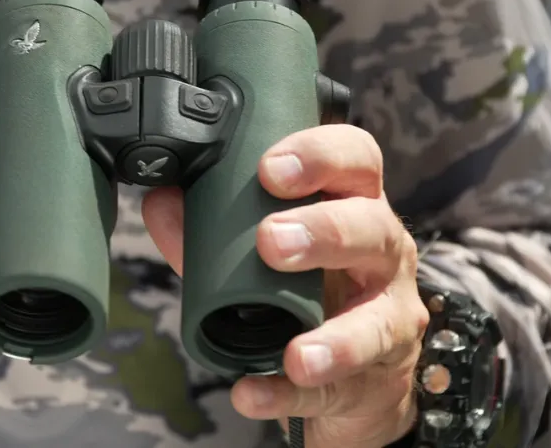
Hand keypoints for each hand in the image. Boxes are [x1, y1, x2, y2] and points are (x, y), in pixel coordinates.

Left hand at [142, 124, 428, 446]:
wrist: (354, 365)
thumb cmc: (309, 287)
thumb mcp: (266, 251)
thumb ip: (213, 229)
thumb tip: (161, 202)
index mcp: (354, 206)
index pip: (358, 160)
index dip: (322, 155)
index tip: (270, 168)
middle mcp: (383, 253)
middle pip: (373, 228)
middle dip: (325, 230)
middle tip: (270, 241)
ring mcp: (390, 316)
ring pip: (378, 321)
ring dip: (335, 337)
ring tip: (294, 353)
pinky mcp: (377, 374)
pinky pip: (337, 387)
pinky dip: (290, 394)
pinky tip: (253, 394)